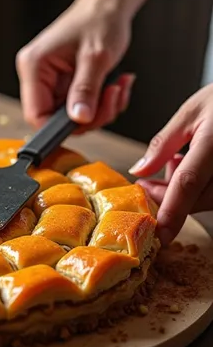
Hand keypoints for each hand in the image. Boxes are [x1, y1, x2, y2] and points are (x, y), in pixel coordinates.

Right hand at [16, 0, 169, 129]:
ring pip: (73, 116)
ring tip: (117, 87)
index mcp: (34, 66)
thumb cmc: (99, 20)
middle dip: (90, 115)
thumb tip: (79, 119)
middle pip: (56, 119)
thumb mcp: (96, 58)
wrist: (108, 6)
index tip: (87, 121)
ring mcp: (51, 81)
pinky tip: (115, 85)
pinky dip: (103, 103)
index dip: (59, 127)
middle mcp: (37, 75)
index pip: (36, 114)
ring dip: (101, 109)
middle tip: (112, 97)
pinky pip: (82, 107)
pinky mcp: (65, 84)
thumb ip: (85, 90)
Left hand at [129, 84, 212, 244]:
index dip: (172, 211)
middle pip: (197, 198)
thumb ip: (163, 143)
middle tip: (147, 185)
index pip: (189, 183)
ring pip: (208, 200)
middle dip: (168, 198)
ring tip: (174, 163)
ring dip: (184, 194)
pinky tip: (191, 166)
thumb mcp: (190, 112)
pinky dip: (200, 188)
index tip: (159, 234)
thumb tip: (140, 171)